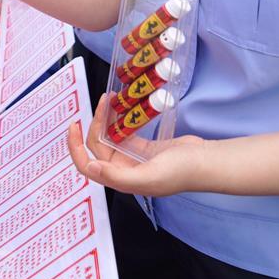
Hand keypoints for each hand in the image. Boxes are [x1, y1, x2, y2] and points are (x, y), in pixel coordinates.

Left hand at [65, 93, 209, 196]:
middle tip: (104, 100)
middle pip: (97, 146)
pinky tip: (120, 106)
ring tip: (109, 98)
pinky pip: (123, 131)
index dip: (75, 148)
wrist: (205, 162)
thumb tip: (92, 167)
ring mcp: (132, 158)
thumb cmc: (180, 172)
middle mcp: (123, 170)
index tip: (73, 126)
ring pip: (109, 137)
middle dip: (96, 123)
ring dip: (106, 119)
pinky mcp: (142, 147)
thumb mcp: (148, 176)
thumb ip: (118, 176)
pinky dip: (119, 119)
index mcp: (120, 180)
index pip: (87, 166)